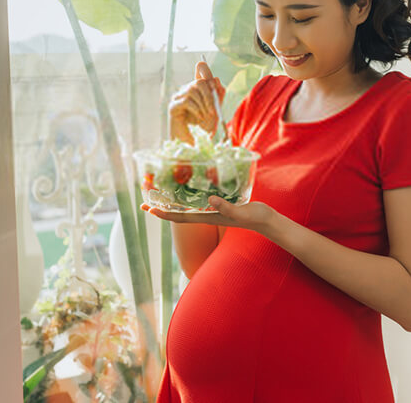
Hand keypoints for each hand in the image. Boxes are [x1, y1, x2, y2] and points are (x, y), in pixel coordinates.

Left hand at [141, 197, 278, 236]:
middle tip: (145, 200)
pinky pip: (198, 201)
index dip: (164, 214)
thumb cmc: (254, 217)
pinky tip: (186, 189)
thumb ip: (226, 207)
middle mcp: (206, 214)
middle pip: (178, 212)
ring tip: (159, 193)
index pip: (180, 216)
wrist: (266, 221)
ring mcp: (212, 210)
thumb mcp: (240, 212)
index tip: (149, 209)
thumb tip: (210, 200)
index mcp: (208, 216)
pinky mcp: (219, 205)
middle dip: (161, 207)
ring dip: (172, 201)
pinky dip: (188, 196)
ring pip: (186, 207)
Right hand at [168, 61, 224, 143]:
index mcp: (197, 89)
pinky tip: (199, 117)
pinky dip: (197, 110)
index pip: (200, 71)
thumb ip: (217, 95)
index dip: (204, 70)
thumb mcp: (214, 108)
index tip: (211, 79)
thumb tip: (216, 80)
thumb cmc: (203, 124)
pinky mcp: (173, 106)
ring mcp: (178, 97)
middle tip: (214, 110)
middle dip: (209, 95)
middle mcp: (186, 90)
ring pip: (193, 91)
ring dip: (204, 105)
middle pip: (198, 82)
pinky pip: (188, 101)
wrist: (192, 140)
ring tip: (206, 116)